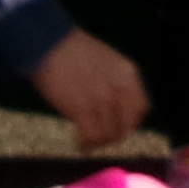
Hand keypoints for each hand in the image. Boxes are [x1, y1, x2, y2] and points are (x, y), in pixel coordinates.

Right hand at [31, 27, 147, 146]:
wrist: (48, 43)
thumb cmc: (72, 51)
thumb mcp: (107, 61)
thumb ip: (117, 82)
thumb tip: (116, 107)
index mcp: (128, 74)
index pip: (141, 109)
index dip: (130, 121)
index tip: (118, 125)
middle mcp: (119, 88)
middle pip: (126, 126)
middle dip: (113, 135)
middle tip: (101, 137)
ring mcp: (102, 100)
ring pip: (109, 135)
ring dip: (98, 142)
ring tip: (88, 141)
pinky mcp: (83, 109)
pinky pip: (91, 137)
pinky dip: (86, 144)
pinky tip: (80, 144)